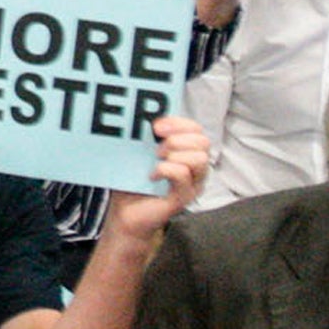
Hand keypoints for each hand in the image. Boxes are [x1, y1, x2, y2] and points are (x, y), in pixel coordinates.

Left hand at [104, 115, 209, 236]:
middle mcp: (195, 168)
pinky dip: (166, 170)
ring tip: (155, 161)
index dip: (179, 123)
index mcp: (186, 153)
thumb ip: (148, 137)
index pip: (196, 130)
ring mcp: (192, 184)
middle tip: (156, 148)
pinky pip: (183, 175)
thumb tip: (145, 115)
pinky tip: (152, 175)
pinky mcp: (184, 197)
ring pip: (199, 158)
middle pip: (203, 142)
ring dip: (174, 154)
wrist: (125, 213)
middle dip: (177, 139)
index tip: (156, 126)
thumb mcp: (140, 154)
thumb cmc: (133, 181)